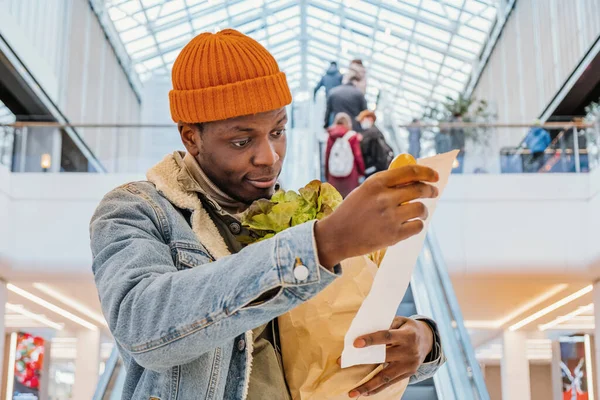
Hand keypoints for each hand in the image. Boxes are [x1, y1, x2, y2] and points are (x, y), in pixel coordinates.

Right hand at [315, 165, 438, 267]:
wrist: (337, 236)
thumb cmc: (352, 211)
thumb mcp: (364, 190)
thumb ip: (386, 184)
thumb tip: (412, 177)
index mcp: (376, 183)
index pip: (410, 171)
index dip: (426, 172)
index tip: (434, 176)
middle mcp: (384, 198)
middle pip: (419, 189)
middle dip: (430, 190)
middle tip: (433, 192)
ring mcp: (389, 217)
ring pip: (421, 208)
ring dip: (423, 210)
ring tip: (419, 212)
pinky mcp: (393, 235)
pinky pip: (417, 226)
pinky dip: (417, 224)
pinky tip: (411, 224)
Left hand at [348, 317, 433, 396]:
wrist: (428, 340)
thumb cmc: (408, 328)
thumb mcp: (400, 321)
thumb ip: (385, 325)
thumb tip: (363, 331)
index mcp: (407, 335)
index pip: (386, 337)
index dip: (371, 340)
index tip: (356, 343)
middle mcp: (409, 351)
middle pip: (384, 358)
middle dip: (362, 361)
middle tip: (343, 363)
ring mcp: (409, 365)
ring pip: (386, 376)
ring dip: (368, 386)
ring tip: (353, 392)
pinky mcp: (408, 374)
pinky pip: (390, 383)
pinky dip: (377, 388)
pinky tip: (365, 393)